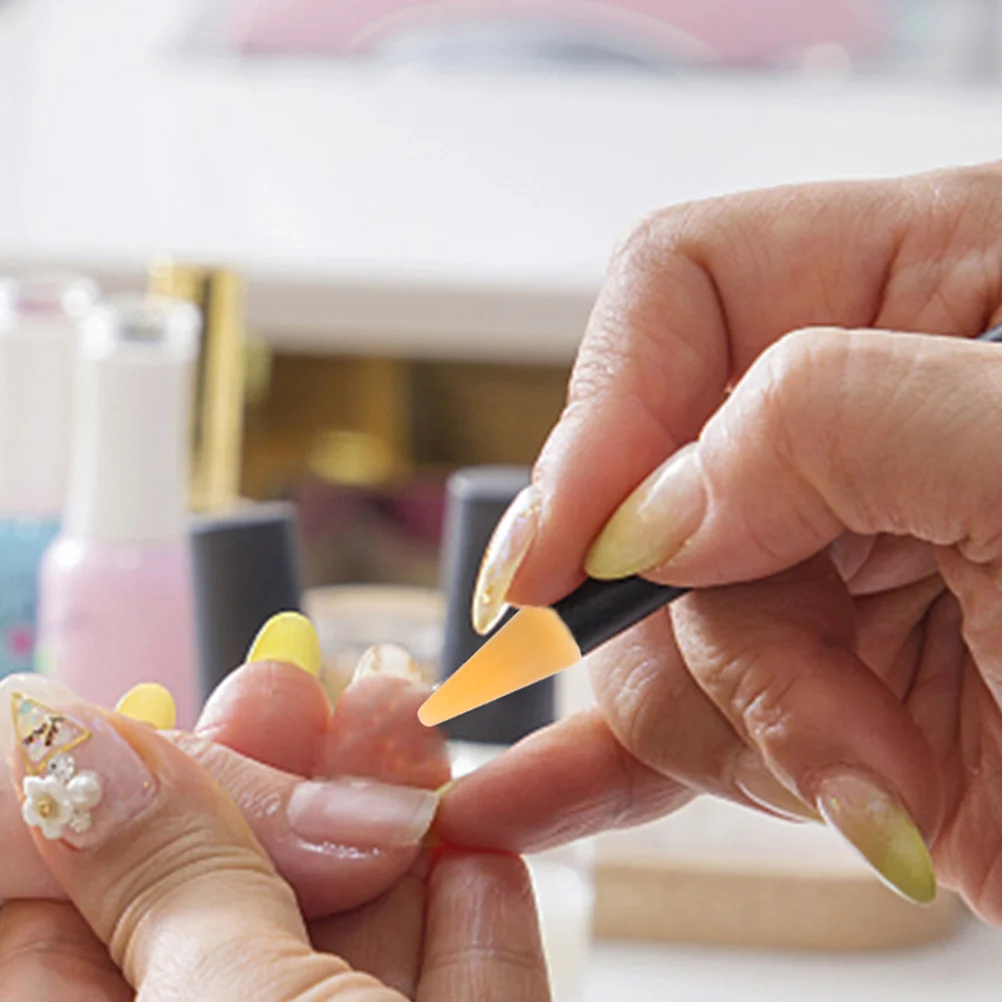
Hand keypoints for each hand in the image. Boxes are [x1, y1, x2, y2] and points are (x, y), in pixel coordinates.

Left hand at [0, 670, 548, 1000]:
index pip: (59, 914)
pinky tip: (476, 846)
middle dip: (273, 782)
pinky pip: (465, 994)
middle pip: (229, 908)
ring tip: (399, 712)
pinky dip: (479, 919)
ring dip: (387, 822)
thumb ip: (170, 879)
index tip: (149, 704)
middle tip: (291, 679)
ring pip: (356, 941)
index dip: (107, 800)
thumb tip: (80, 742)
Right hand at [438, 163, 1001, 917]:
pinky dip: (596, 768)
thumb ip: (831, 417)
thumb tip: (649, 506)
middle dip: (706, 610)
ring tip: (879, 776)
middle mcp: (852, 424)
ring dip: (747, 725)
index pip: (682, 290)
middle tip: (804, 686)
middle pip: (649, 486)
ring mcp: (825, 567)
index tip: (568, 550)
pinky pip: (667, 721)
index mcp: (921, 288)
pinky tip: (527, 796)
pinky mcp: (818, 695)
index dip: (605, 412)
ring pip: (656, 629)